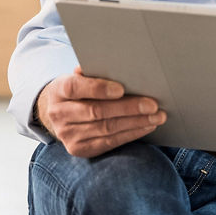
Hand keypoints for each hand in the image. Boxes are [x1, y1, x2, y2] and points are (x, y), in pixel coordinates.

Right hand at [35, 67, 166, 157]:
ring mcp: (68, 135)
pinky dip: (131, 134)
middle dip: (127, 108)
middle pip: (96, 111)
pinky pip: (109, 142)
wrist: (59, 112)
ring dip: (135, 123)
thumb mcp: (80, 76)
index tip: (121, 89)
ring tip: (156, 116)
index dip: (98, 88)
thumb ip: (94, 72)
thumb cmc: (79, 88)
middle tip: (152, 104)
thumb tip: (117, 65)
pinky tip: (146, 126)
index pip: (75, 88)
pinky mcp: (79, 149)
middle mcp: (59, 114)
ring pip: (106, 129)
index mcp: (59, 90)